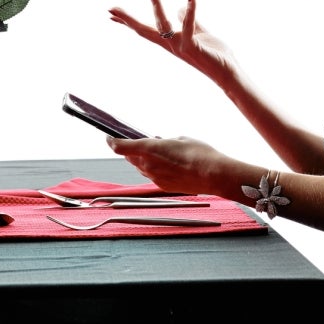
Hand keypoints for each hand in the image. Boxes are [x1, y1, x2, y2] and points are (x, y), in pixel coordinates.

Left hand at [107, 135, 226, 196]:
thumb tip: (161, 145)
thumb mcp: (180, 139)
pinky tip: (167, 165)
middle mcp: (148, 165)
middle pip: (130, 157)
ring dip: (143, 160)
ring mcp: (155, 178)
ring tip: (156, 153)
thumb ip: (165, 142)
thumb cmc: (200, 154)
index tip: (109, 137)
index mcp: (149, 149)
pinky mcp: (163, 186)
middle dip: (131, 150)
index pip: (120, 146)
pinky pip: (153, 176)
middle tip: (136, 142)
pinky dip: (155, 169)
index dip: (112, 141)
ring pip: (141, 167)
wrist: (214, 175)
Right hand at [108, 0, 236, 82]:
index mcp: (170, 41)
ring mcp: (180, 46)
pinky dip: (190, 11)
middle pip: (144, 31)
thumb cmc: (216, 55)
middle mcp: (171, 45)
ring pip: (163, 26)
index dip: (128, 22)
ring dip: (157, 7)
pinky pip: (189, 27)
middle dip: (128, 19)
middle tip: (110, 7)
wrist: (230, 73)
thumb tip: (179, 8)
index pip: (145, 29)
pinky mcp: (193, 47)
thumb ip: (190, 21)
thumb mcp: (200, 33)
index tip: (111, 13)